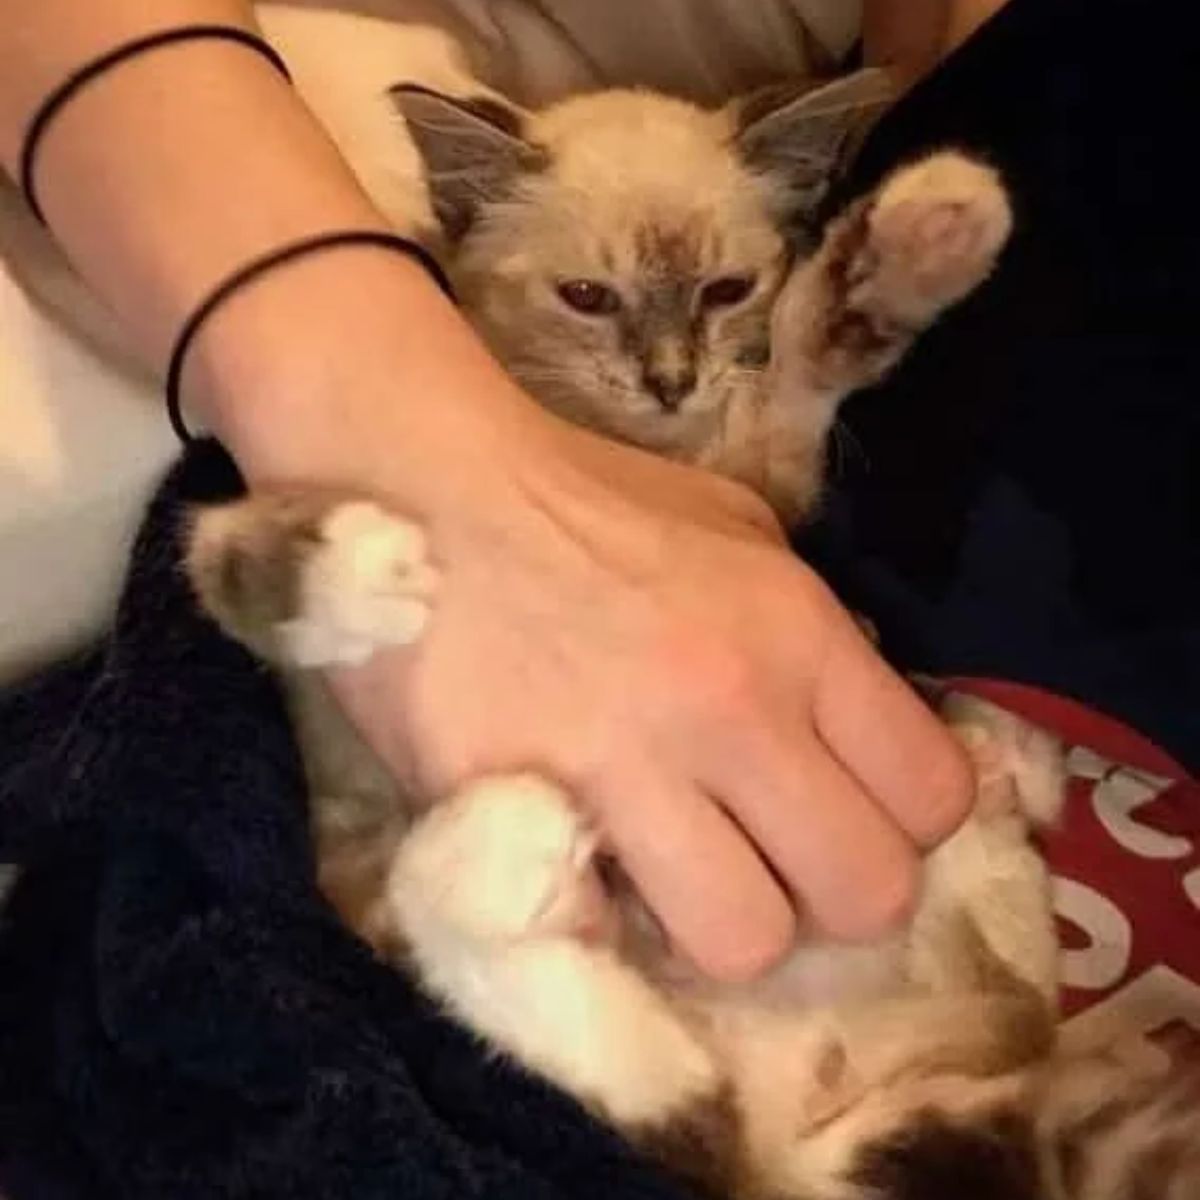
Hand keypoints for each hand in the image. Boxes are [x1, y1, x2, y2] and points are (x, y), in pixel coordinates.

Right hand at [322, 406, 970, 980]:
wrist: (421, 482)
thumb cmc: (583, 500)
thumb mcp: (734, 525)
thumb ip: (811, 629)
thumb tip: (853, 724)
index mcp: (797, 629)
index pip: (935, 794)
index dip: (905, 823)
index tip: (847, 810)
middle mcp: (732, 706)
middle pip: (868, 895)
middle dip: (830, 896)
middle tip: (770, 859)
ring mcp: (623, 767)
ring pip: (748, 943)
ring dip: (721, 923)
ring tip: (676, 874)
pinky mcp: (517, 809)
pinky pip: (606, 930)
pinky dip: (611, 919)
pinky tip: (591, 867)